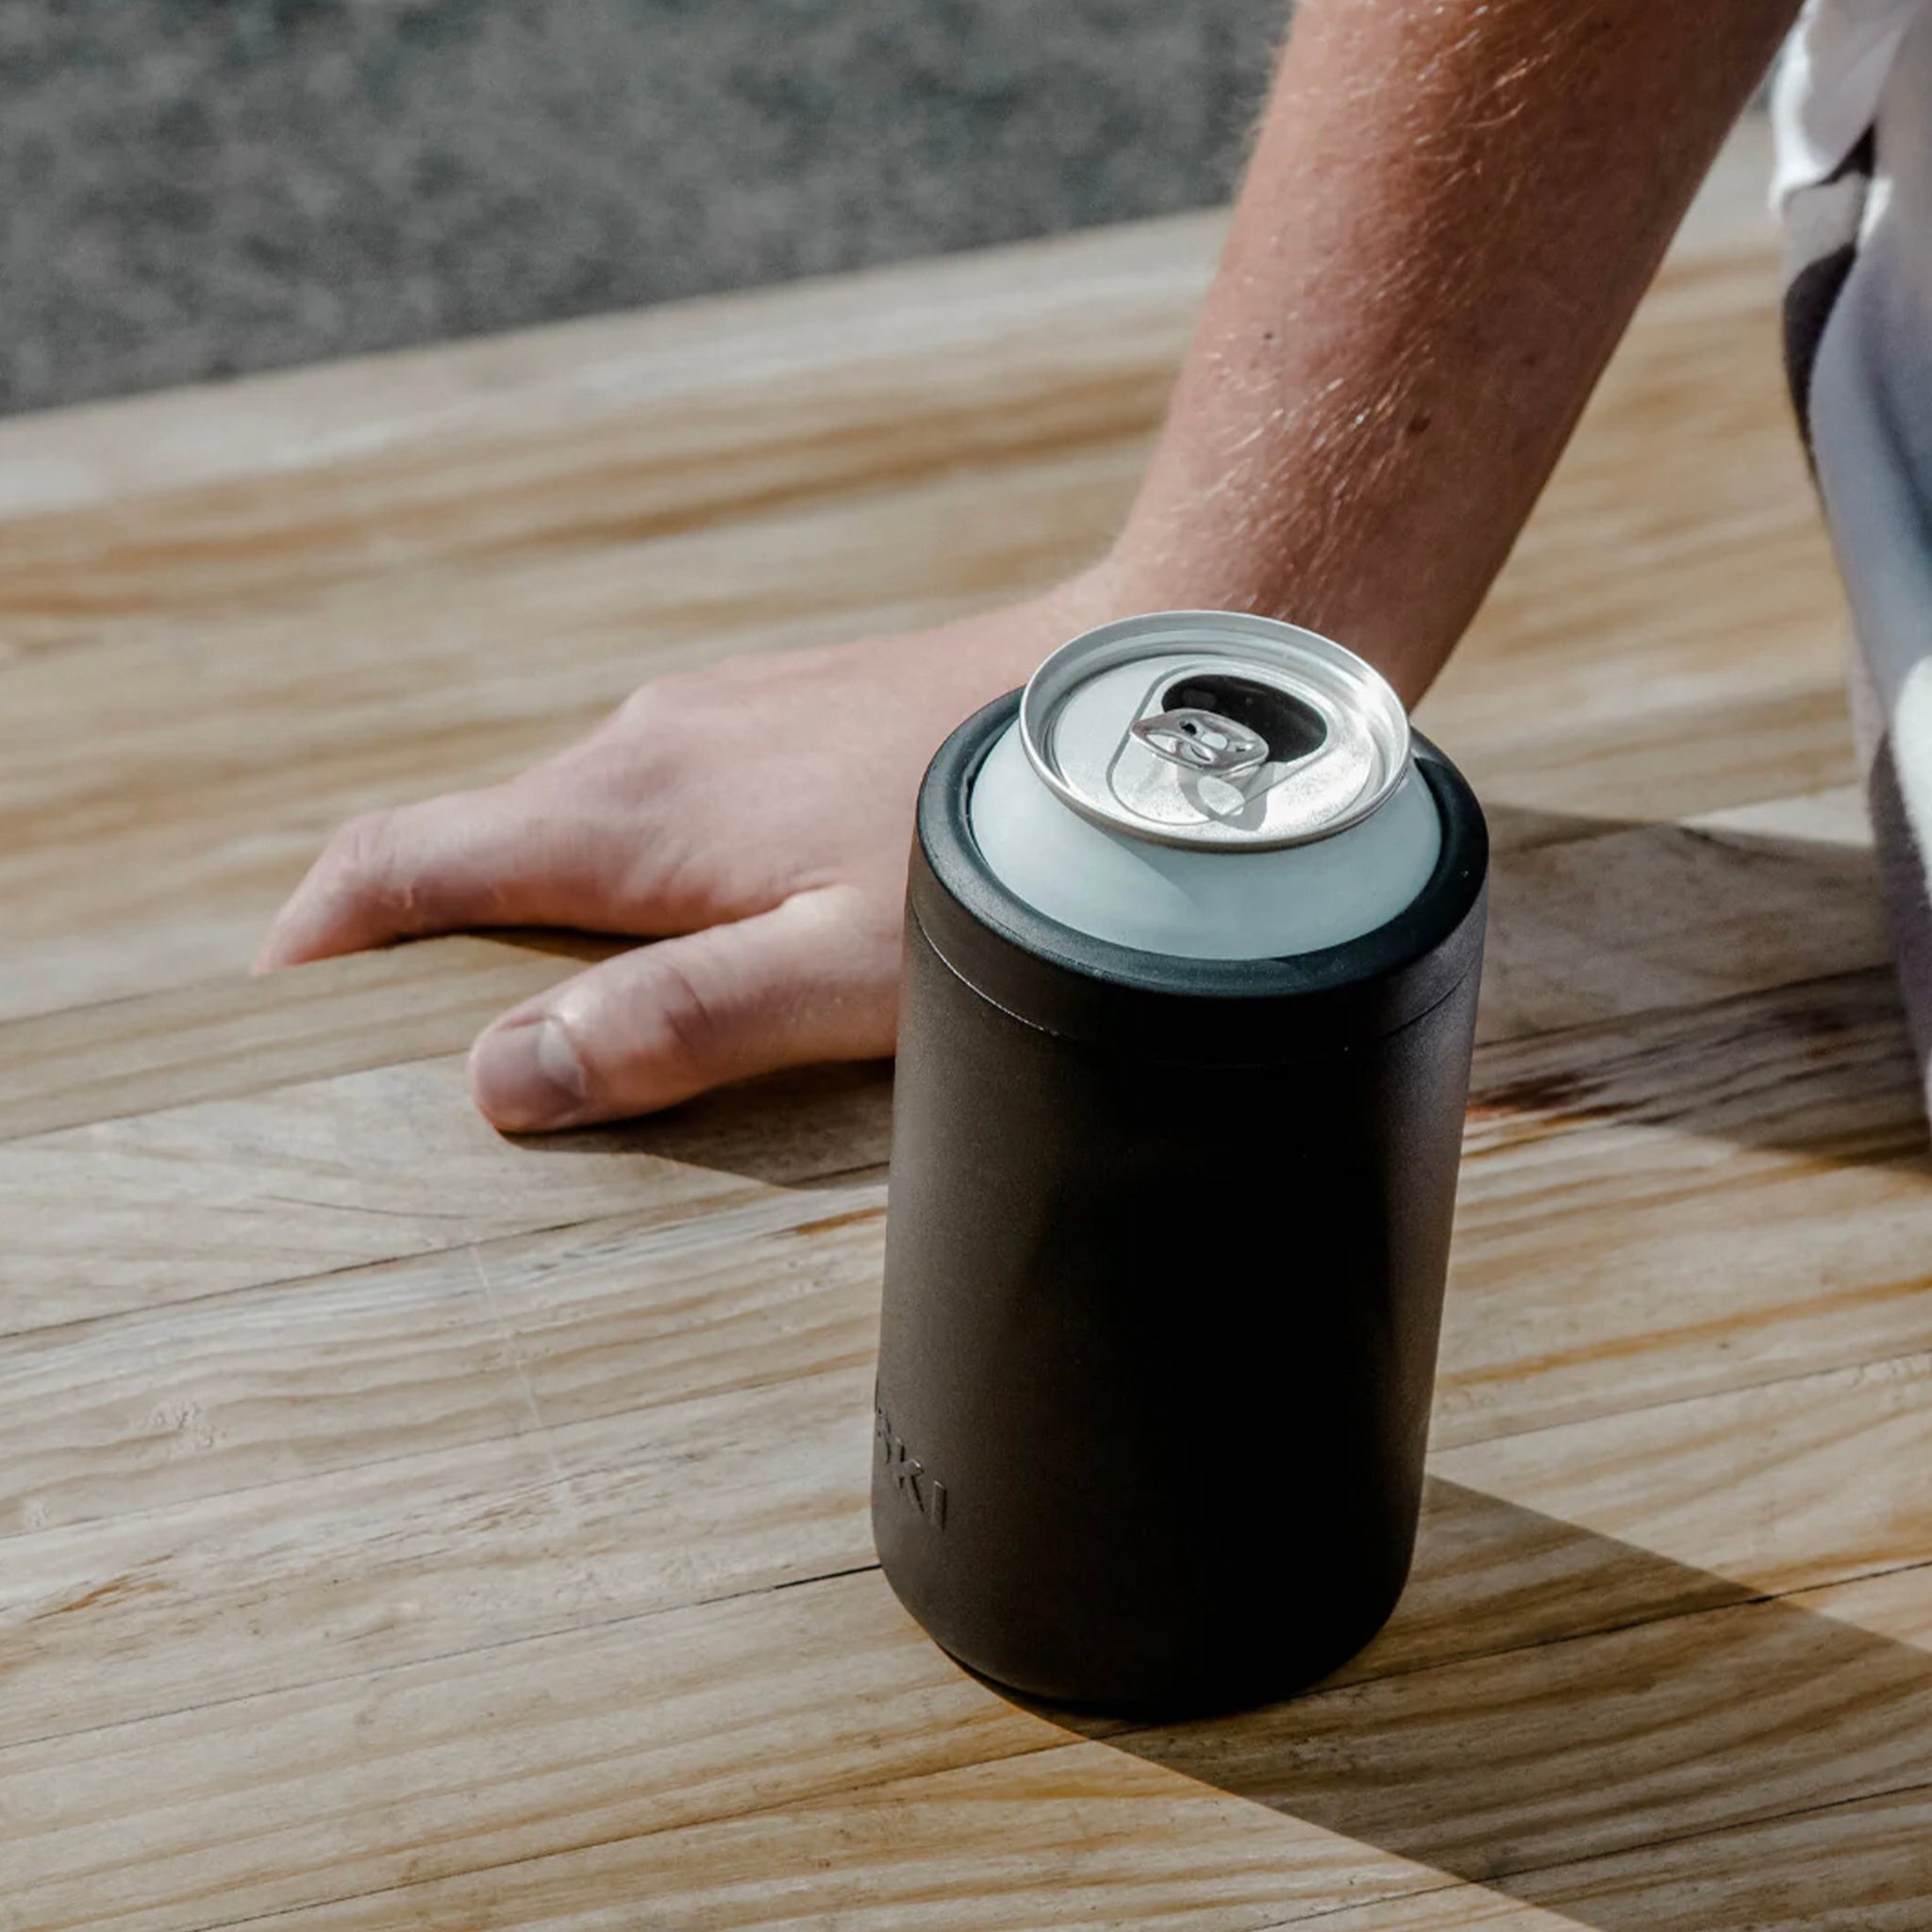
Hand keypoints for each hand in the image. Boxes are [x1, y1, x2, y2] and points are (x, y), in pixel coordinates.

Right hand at [256, 569, 1129, 1129]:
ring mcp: (710, 719)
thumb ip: (676, 1023)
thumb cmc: (983, 851)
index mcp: (628, 815)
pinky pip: (652, 799)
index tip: (272, 999)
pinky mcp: (772, 717)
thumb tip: (503, 1078)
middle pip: (473, 838)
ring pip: (567, 818)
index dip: (321, 929)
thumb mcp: (838, 972)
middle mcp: (645, 746)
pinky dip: (618, 868)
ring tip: (543, 1000)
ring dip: (527, 899)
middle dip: (413, 928)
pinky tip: (680, 924)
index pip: (409, 859)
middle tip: (400, 1036)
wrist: (1109, 711)